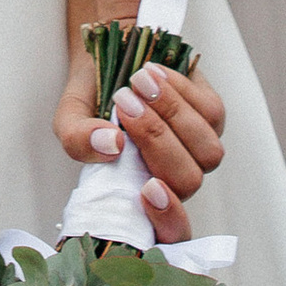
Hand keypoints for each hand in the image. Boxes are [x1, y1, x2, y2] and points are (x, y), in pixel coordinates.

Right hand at [50, 50, 226, 229]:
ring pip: (206, 150)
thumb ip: (78, 139)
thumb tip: (110, 145)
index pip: (169, 232)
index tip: (147, 191)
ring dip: (171, 114)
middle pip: (186, 181)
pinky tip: (154, 75)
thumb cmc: (93, 97)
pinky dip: (181, 91)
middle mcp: (175, 177)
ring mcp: (199, 148)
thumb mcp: (71, 118)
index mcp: (141, 194)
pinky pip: (210, 112)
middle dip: (156, 141)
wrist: (112, 53)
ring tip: (137, 84)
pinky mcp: (213, 115)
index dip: (167, 221)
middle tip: (123, 106)